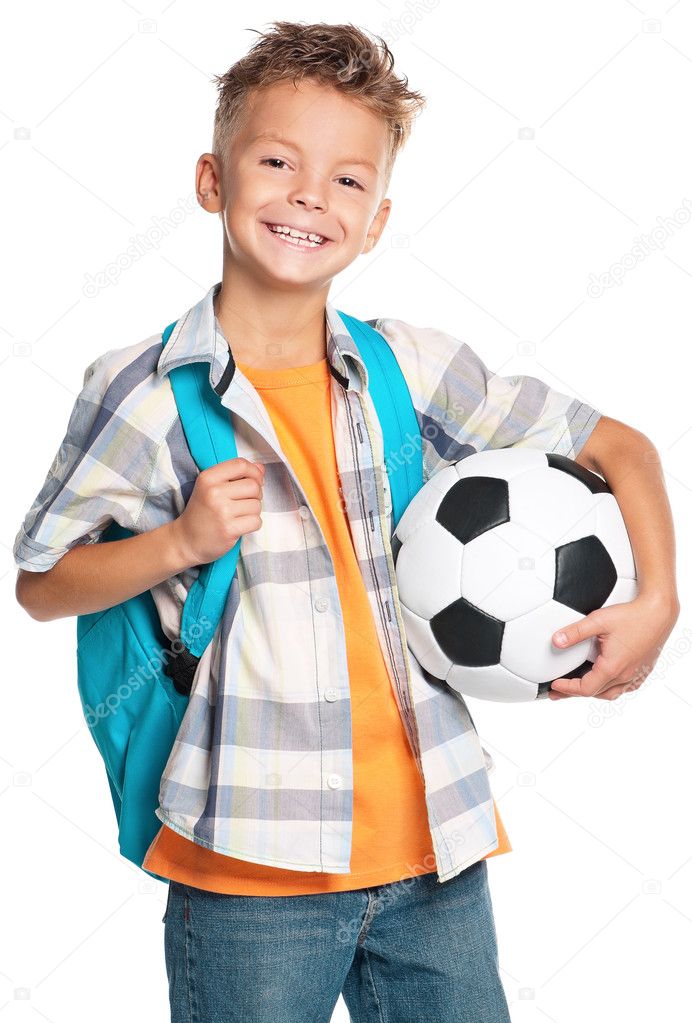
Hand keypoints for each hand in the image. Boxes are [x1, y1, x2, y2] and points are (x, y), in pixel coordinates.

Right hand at [172, 457, 264, 565]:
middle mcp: (214, 492)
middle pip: (253, 486)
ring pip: (257, 505)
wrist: (186, 540)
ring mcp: (222, 511)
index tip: (254, 480)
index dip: (254, 472)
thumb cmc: (202, 512)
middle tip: (245, 501)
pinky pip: (256, 521)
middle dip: (256, 494)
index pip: (240, 464)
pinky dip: (253, 524)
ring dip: (254, 511)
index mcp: (208, 478)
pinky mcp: (229, 529)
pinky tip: (240, 524)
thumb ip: (236, 475)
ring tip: (240, 514)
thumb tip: (260, 468)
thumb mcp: (211, 487)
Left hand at [547, 593, 679, 701]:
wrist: (659, 613)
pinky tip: (607, 681)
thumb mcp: (598, 620)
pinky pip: (626, 687)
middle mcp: (626, 675)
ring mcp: (636, 674)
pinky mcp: (643, 670)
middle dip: (575, 693)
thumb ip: (575, 632)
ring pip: (611, 693)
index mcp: (613, 667)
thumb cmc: (633, 616)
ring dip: (594, 692)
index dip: (567, 689)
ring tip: (580, 688)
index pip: (585, 688)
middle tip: (559, 691)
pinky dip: (612, 688)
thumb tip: (556, 641)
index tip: (555, 686)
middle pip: (596, 693)